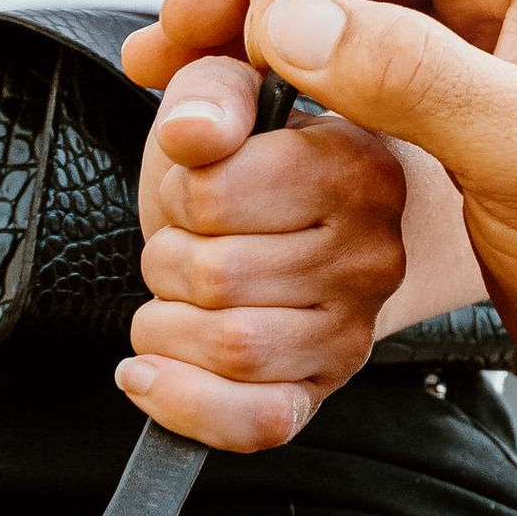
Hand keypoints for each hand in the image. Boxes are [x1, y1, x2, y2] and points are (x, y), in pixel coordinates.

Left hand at [119, 53, 406, 450]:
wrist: (299, 226)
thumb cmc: (253, 164)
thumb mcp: (229, 98)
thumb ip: (209, 93)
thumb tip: (191, 134)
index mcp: (356, 168)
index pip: (217, 194)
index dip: (179, 194)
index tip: (196, 188)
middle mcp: (369, 255)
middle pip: (217, 277)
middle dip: (166, 262)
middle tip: (182, 248)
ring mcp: (349, 332)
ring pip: (230, 348)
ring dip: (166, 326)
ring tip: (171, 301)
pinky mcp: (318, 390)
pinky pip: (254, 422)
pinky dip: (183, 402)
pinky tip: (147, 372)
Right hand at [132, 0, 516, 392]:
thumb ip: (412, 76)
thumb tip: (289, 23)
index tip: (220, 23)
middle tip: (169, 46)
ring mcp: (477, 57)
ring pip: (339, 18)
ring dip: (256, 46)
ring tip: (184, 87)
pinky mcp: (455, 122)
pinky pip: (352, 81)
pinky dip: (287, 98)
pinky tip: (243, 129)